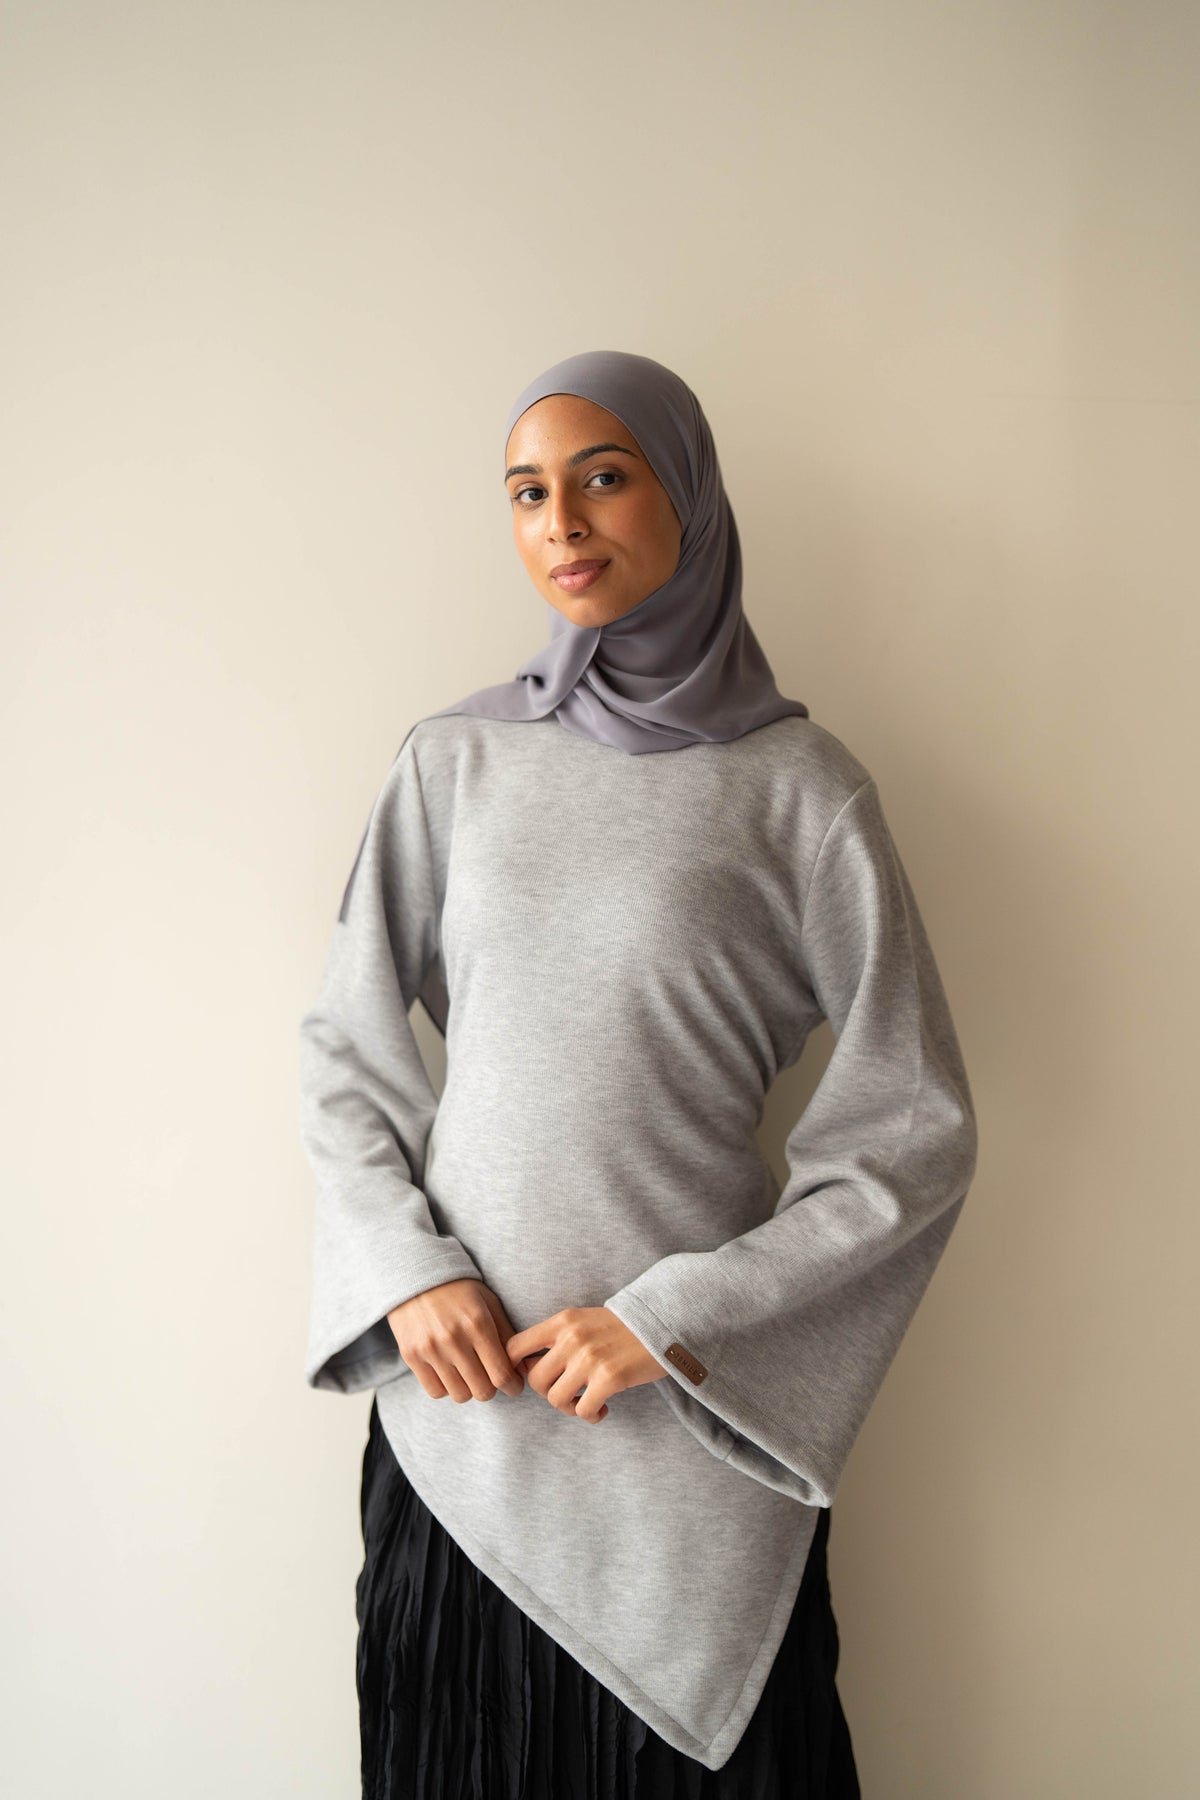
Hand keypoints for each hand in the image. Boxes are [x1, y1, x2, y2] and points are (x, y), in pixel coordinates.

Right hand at [388, 1278, 524, 1402]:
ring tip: (469, 1373)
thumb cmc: (460, 1290)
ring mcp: (430, 1349)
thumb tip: (522, 1370)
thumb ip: (508, 1335)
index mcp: (478, 1323)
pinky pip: (436, 1392)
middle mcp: (453, 1339)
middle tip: (491, 1377)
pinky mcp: (411, 1356)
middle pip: (482, 1391)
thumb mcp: (489, 1302)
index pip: (501, 1374)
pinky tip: (450, 1372)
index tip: (514, 1385)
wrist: (416, 1276)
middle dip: (493, 1388)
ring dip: (469, 1389)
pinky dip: (447, 1388)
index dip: (513, 1386)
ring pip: (460, 1395)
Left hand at [505, 1306, 667, 1423]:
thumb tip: (526, 1368)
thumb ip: (558, 1339)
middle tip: (569, 1394)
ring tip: (586, 1402)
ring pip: (556, 1399)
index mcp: (562, 1321)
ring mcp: (589, 1358)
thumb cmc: (624, 1327)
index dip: (515, 1370)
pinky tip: (603, 1408)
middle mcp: (571, 1337)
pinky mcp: (609, 1378)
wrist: (666, 1322)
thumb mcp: (585, 1321)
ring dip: (570, 1408)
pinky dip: (591, 1416)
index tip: (533, 1379)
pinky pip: (583, 1411)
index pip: (514, 1348)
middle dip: (548, 1394)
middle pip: (535, 1380)